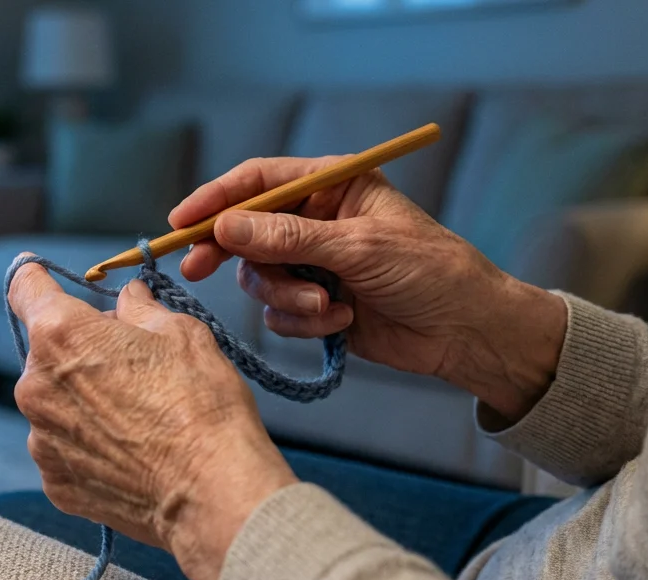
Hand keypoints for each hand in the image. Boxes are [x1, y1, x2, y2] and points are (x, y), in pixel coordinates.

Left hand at [8, 262, 294, 579]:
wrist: (213, 492)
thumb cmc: (201, 406)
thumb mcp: (181, 333)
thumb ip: (141, 309)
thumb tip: (128, 299)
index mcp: (61, 336)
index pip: (25, 289)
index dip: (36, 278)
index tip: (40, 277)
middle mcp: (36, 387)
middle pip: (48, 352)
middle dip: (82, 349)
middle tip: (133, 365)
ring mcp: (41, 440)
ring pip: (55, 402)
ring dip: (84, 400)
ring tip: (139, 417)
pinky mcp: (55, 481)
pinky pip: (64, 448)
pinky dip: (89, 444)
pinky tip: (131, 451)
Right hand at [171, 156, 567, 422]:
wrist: (465, 331)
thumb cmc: (429, 270)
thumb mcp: (357, 247)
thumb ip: (288, 239)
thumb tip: (225, 226)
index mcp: (331, 185)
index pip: (259, 181)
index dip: (216, 199)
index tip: (182, 221)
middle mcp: (316, 220)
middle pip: (245, 230)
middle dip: (229, 253)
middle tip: (196, 269)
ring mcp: (314, 263)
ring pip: (260, 277)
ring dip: (287, 297)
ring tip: (326, 306)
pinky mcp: (315, 304)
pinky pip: (279, 313)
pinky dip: (303, 321)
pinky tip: (341, 322)